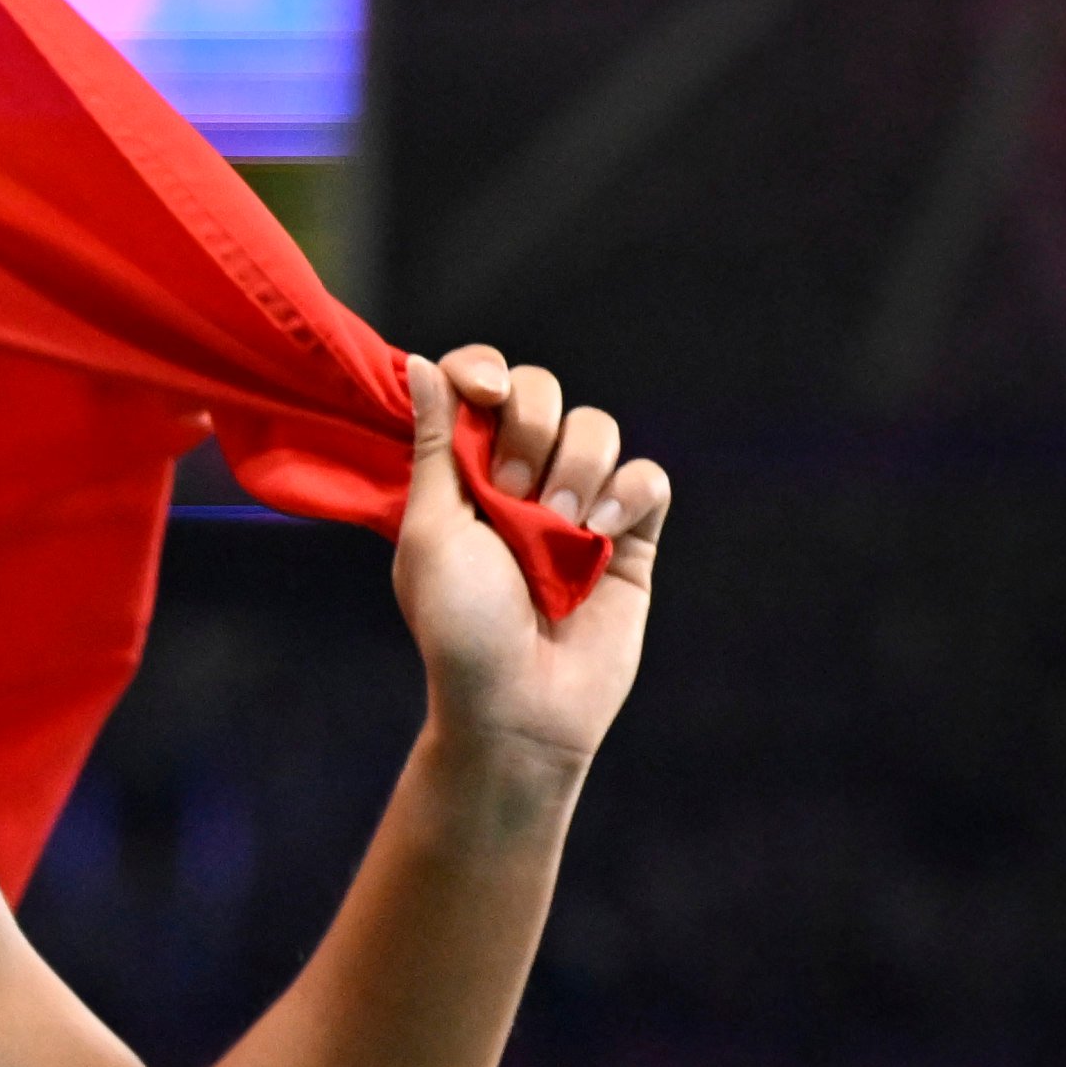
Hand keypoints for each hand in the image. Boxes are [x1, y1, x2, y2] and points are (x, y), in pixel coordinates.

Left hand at [392, 345, 669, 768]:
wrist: (519, 704)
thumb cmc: (460, 626)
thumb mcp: (431, 530)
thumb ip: (436, 444)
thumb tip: (417, 362)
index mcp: (462, 469)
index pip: (477, 382)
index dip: (482, 370)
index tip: (485, 392)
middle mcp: (520, 475)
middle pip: (541, 390)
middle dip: (529, 429)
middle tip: (512, 496)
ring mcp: (578, 502)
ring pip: (597, 426)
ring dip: (577, 469)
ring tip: (558, 528)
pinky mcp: (633, 534)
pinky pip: (648, 476)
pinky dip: (630, 495)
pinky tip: (604, 535)